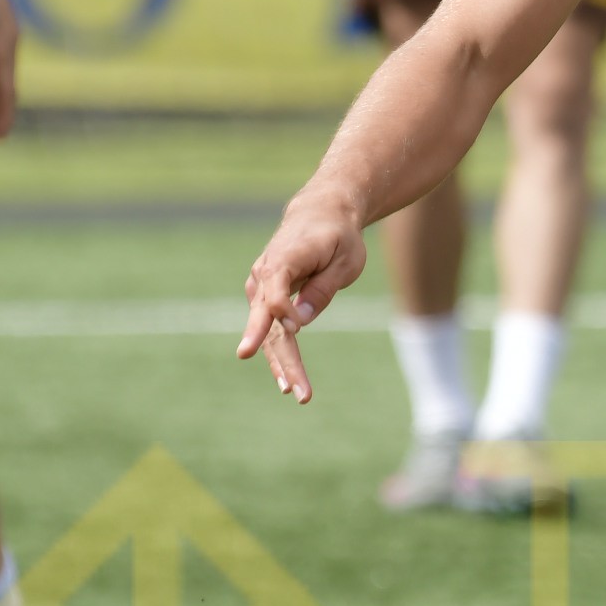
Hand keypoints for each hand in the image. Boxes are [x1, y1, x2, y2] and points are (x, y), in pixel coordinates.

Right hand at [236, 199, 368, 404]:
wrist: (319, 214)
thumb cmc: (337, 236)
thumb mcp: (345, 259)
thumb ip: (322, 289)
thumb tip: (298, 322)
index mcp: (284, 258)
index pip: (273, 293)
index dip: (282, 312)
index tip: (296, 327)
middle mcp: (264, 275)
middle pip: (268, 321)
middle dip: (280, 357)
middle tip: (290, 388)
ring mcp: (261, 288)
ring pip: (269, 331)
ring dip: (280, 363)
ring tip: (295, 391)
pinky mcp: (265, 298)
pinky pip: (271, 330)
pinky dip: (278, 354)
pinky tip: (287, 380)